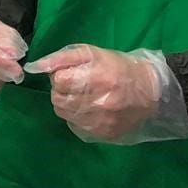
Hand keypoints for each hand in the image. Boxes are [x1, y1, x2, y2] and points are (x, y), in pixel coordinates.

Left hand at [26, 44, 187, 144]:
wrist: (152, 92)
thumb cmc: (119, 67)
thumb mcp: (92, 53)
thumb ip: (61, 58)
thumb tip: (34, 67)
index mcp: (96, 78)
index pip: (58, 81)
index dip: (61, 76)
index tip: (73, 74)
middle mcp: (99, 103)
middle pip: (58, 99)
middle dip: (62, 91)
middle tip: (78, 86)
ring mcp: (102, 122)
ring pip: (64, 114)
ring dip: (68, 104)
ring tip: (84, 97)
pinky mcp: (104, 135)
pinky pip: (76, 127)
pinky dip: (78, 118)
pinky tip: (91, 110)